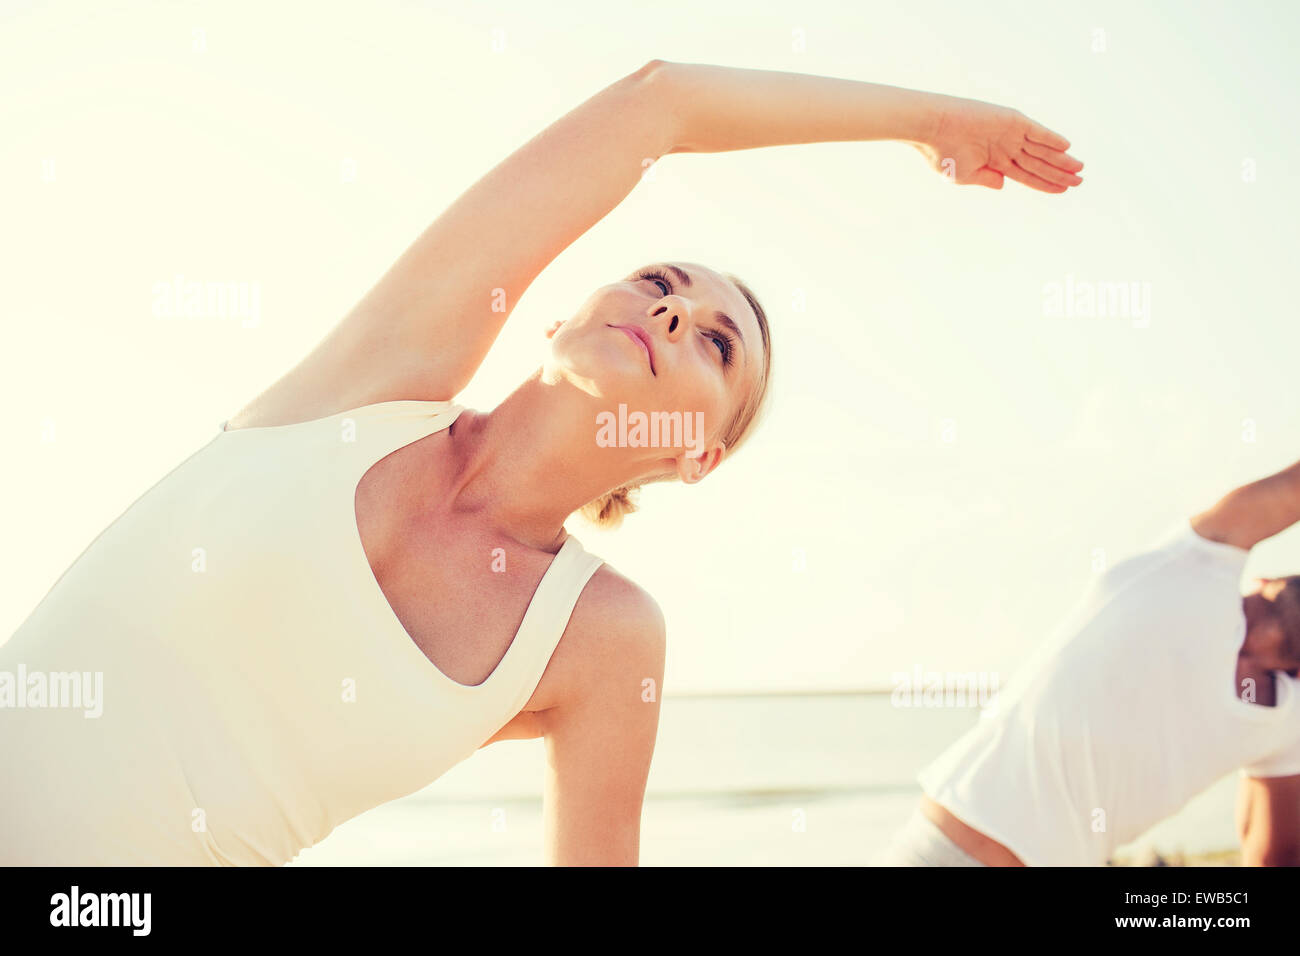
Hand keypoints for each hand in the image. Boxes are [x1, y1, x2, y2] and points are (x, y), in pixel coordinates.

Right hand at [910, 95, 1083, 192]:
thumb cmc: (942, 152)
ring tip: (1079, 169)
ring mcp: (1010, 134)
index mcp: (995, 162)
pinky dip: (1051, 139)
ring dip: (1060, 159)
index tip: (1063, 190)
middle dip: (1059, 173)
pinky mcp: (1012, 121)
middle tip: (1079, 181)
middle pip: (1039, 164)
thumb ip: (986, 179)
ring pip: (1041, 150)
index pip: (1027, 175)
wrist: (934, 128)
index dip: (1045, 183)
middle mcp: (1006, 148)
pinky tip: (1066, 147)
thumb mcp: (964, 175)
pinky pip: (1036, 132)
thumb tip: (1004, 184)